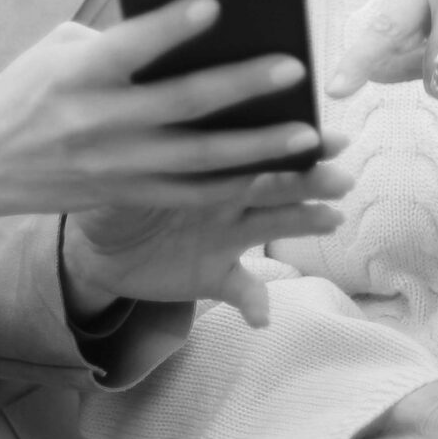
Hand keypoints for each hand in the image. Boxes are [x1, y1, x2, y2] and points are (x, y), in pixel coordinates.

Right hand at [0, 0, 327, 237]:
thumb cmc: (25, 91)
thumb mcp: (58, 50)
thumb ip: (118, 39)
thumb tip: (187, 29)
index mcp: (76, 74)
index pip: (127, 48)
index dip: (169, 28)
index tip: (214, 4)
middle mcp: (97, 122)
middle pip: (180, 105)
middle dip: (242, 87)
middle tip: (294, 68)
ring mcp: (114, 167)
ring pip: (199, 159)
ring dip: (259, 148)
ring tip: (308, 133)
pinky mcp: (125, 196)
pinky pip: (192, 193)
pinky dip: (237, 185)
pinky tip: (277, 173)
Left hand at [61, 140, 351, 326]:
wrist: (96, 243)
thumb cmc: (111, 189)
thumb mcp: (118, 165)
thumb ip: (138, 150)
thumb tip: (141, 120)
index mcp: (209, 164)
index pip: (253, 146)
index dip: (289, 140)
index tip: (322, 134)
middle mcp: (229, 196)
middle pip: (276, 182)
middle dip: (310, 178)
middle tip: (341, 176)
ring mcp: (227, 236)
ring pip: (273, 225)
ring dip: (305, 222)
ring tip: (332, 218)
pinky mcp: (215, 276)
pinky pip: (243, 290)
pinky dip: (255, 304)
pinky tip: (263, 318)